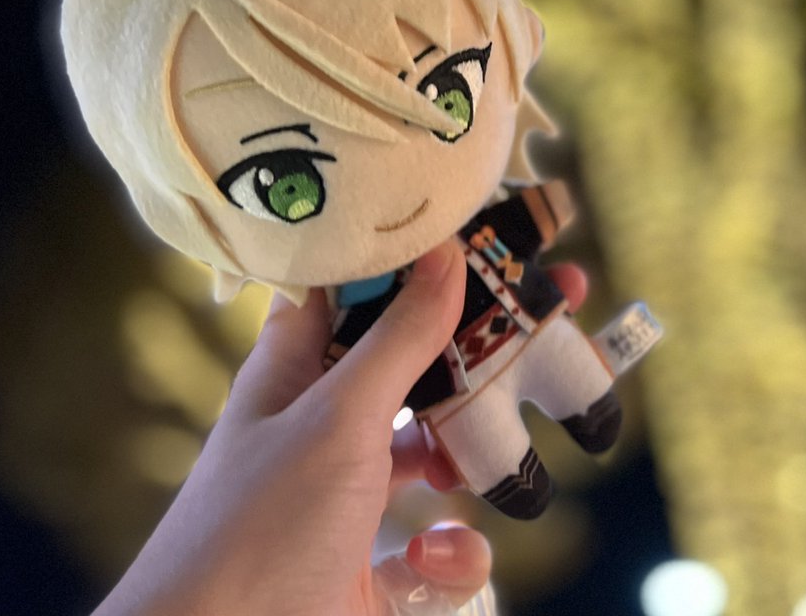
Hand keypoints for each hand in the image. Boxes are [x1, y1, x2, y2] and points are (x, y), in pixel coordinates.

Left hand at [95, 240, 482, 615]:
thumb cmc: (262, 528)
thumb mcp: (336, 418)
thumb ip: (398, 338)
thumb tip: (447, 249)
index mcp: (295, 369)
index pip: (353, 288)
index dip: (409, 259)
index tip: (481, 236)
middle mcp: (323, 423)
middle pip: (409, 364)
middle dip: (471, 355)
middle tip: (543, 322)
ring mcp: (348, 499)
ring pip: (432, 451)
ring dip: (470, 454)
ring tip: (493, 457)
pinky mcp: (372, 569)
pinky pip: (436, 546)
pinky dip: (449, 555)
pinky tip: (431, 557)